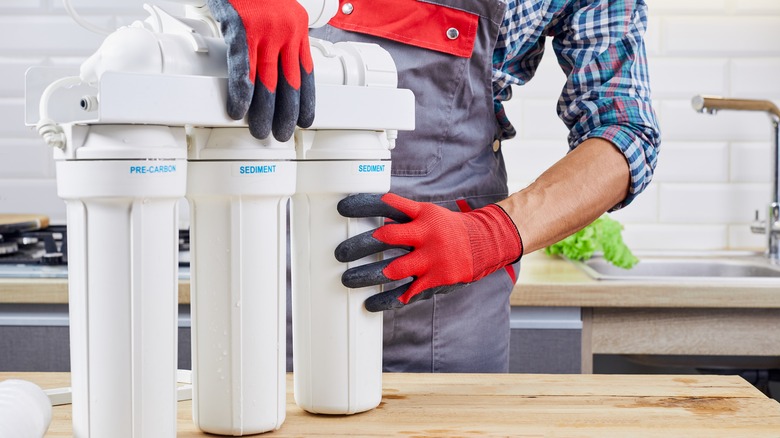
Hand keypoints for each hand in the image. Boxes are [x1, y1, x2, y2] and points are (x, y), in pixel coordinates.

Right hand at [208, 0, 314, 140]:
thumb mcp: (275, 10)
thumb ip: (277, 34)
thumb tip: (271, 61)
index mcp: (297, 28)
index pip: (306, 72)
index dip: (307, 100)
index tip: (306, 121)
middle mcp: (286, 31)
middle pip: (289, 82)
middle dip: (286, 113)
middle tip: (280, 135)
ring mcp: (264, 29)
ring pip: (267, 79)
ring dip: (263, 110)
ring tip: (259, 130)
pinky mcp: (241, 25)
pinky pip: (242, 65)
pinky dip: (241, 90)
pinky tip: (238, 108)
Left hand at [335, 193, 522, 311]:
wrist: (485, 244)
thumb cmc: (449, 228)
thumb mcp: (429, 214)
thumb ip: (404, 217)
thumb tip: (377, 220)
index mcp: (422, 215)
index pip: (388, 205)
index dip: (364, 205)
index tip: (342, 209)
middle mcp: (426, 235)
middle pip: (386, 237)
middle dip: (360, 245)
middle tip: (340, 252)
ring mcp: (431, 259)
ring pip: (393, 269)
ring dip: (366, 275)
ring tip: (347, 279)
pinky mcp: (436, 279)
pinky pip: (406, 292)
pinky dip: (386, 299)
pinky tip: (369, 303)